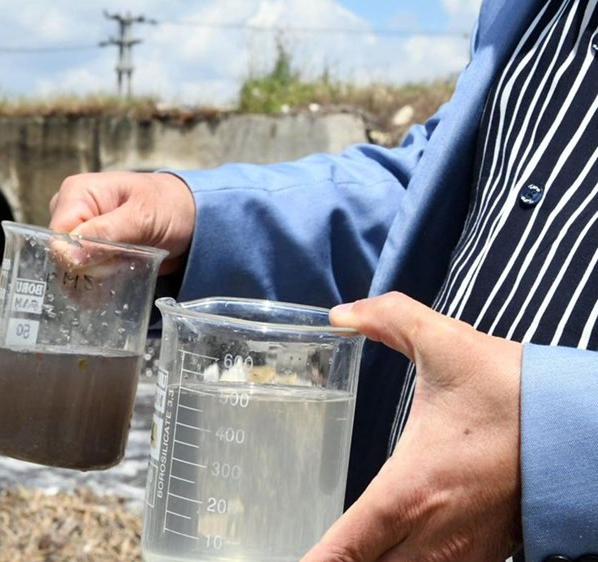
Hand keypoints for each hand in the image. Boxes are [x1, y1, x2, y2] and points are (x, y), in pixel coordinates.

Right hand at [49, 171, 195, 273]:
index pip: (56, 236)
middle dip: (88, 268)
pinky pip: (79, 274)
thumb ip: (106, 235)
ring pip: (69, 268)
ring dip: (94, 277)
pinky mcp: (87, 250)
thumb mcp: (141, 217)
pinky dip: (96, 282)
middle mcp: (70, 211)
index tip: (108, 260)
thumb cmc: (168, 206)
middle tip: (121, 262)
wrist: (190, 217)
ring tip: (123, 267)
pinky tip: (116, 279)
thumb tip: (67, 257)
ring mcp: (78, 232)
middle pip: (60, 254)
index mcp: (76, 193)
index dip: (76, 257)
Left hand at [302, 292, 522, 561]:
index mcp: (409, 491)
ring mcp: (463, 553)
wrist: (588, 428)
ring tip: (344, 556)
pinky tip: (390, 555)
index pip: (344, 550)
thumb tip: (340, 313)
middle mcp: (431, 534)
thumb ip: (388, 319)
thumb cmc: (515, 393)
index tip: (290, 560)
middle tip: (314, 554)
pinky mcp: (488, 556)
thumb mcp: (447, 343)